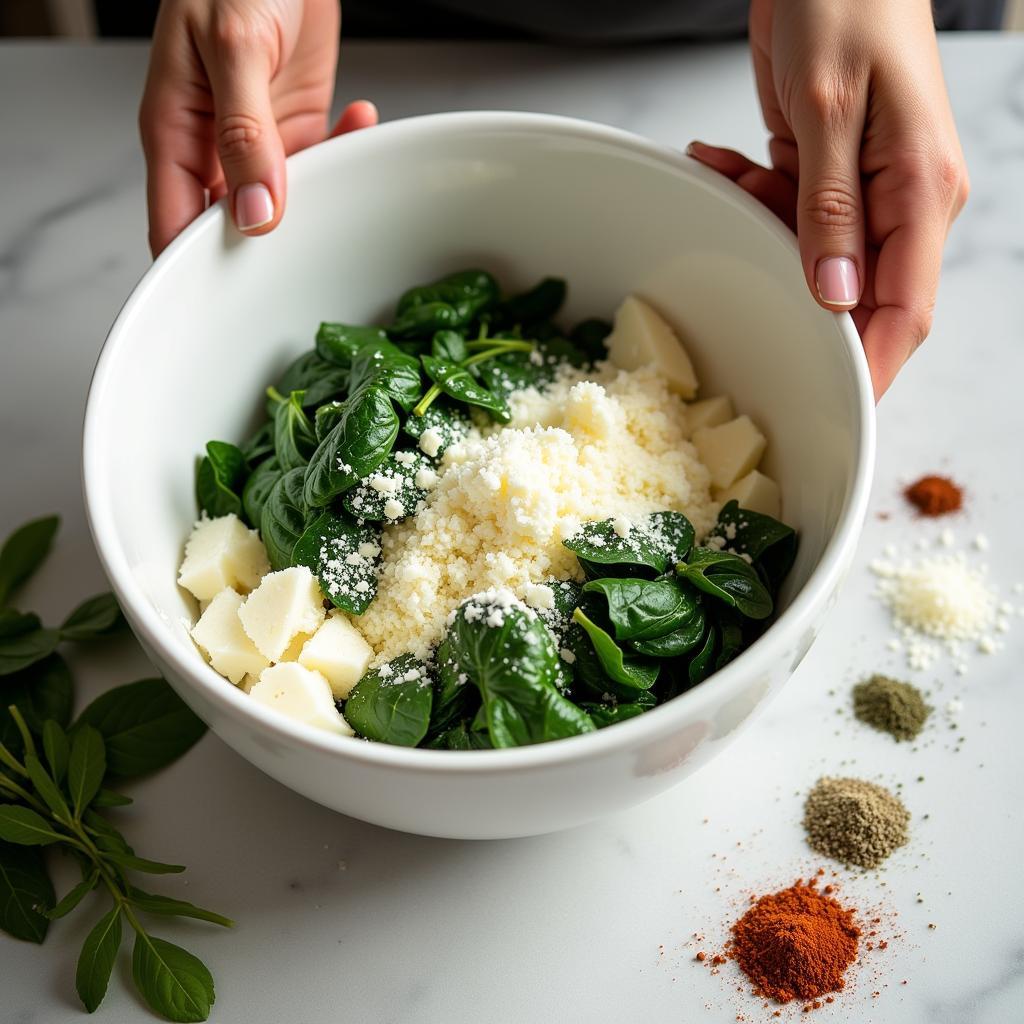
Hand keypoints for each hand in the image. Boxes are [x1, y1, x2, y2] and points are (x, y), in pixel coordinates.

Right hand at [140, 0, 376, 256]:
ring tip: (347, 184)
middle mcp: (213, 146)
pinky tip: (361, 121)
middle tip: (309, 264)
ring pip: (283, 203)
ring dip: (319, 199)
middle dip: (268, 252)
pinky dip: (346, 148)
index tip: (230, 305)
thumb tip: (254, 213)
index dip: (196, 270)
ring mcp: (255, 141)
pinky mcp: (294, 126)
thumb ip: (243, 134)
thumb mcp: (233, 48)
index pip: (175, 226)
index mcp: (175, 133)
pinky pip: (322, 161)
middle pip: (232, 228)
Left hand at [688, 0, 967, 399]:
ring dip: (756, 225)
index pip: (904, 312)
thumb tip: (837, 295)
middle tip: (740, 266)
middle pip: (853, 292)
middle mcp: (900, 201)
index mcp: (920, 191)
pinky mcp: (829, 174)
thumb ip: (830, 208)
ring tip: (727, 167)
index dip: (870, 369)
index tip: (835, 409)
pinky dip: (750, 195)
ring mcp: (865, 189)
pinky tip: (722, 157)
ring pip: (807, 256)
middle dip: (791, 291)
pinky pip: (787, 215)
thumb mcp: (829, 107)